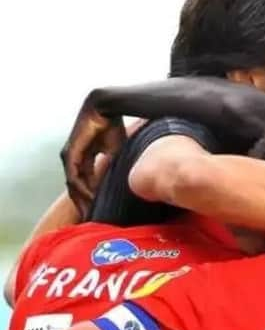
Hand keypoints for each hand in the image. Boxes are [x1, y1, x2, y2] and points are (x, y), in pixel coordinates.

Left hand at [60, 98, 125, 218]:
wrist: (105, 108)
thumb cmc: (113, 127)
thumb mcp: (116, 151)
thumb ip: (115, 165)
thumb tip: (129, 180)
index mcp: (84, 157)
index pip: (85, 182)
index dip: (92, 197)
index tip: (99, 212)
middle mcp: (74, 158)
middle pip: (76, 187)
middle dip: (84, 204)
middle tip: (92, 220)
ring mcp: (69, 156)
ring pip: (73, 185)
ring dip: (81, 200)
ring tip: (90, 215)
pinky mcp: (69, 153)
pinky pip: (74, 176)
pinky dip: (81, 189)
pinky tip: (90, 199)